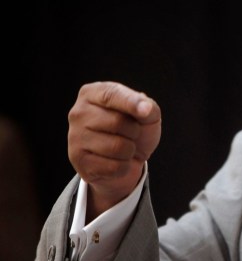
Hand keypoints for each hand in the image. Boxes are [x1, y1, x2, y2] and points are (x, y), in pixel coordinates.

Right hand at [67, 81, 160, 219]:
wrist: (128, 162)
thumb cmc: (138, 131)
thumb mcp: (148, 115)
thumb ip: (148, 106)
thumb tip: (144, 109)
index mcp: (93, 94)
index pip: (112, 94)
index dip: (133, 104)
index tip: (147, 112)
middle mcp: (77, 113)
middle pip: (119, 123)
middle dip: (136, 132)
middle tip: (132, 136)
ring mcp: (74, 139)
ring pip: (118, 146)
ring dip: (130, 151)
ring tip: (125, 150)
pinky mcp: (79, 163)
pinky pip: (114, 166)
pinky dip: (124, 167)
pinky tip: (117, 164)